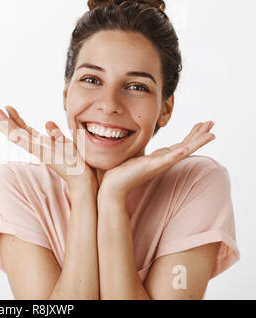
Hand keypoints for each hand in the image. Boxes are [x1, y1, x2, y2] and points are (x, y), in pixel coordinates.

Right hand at [0, 106, 97, 189]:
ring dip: (5, 128)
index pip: (24, 128)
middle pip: (17, 131)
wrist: (81, 177)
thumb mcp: (64, 142)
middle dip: (4, 120)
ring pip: (18, 137)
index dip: (15, 118)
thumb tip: (46, 122)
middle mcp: (37, 146)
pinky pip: (30, 147)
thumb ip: (54, 133)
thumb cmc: (76, 161)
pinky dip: (20, 141)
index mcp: (40, 143)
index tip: (7, 107)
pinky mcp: (44, 155)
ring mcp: (38, 151)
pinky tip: (11, 135)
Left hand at [98, 121, 215, 200]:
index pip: (180, 144)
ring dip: (197, 142)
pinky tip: (186, 148)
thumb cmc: (122, 173)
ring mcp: (159, 164)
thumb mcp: (136, 157)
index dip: (192, 134)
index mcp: (160, 158)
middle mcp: (163, 161)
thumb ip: (144, 152)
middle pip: (186, 145)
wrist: (114, 186)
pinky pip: (168, 159)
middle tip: (212, 122)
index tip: (201, 123)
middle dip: (199, 134)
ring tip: (211, 134)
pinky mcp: (152, 166)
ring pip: (183, 151)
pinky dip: (178, 153)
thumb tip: (140, 143)